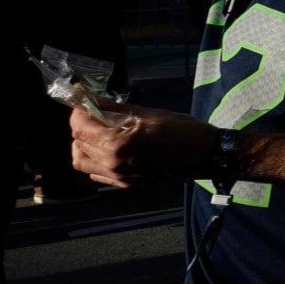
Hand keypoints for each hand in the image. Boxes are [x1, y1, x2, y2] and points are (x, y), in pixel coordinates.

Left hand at [69, 99, 219, 189]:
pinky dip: (94, 159)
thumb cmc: (183, 130)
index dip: (79, 111)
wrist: (206, 156)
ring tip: (100, 133)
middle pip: (78, 141)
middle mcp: (113, 163)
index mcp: (118, 143)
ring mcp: (118, 177)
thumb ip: (114, 108)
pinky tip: (110, 149)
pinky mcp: (126, 184)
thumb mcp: (148, 114)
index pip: (79, 126)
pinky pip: (95, 173)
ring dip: (84, 144)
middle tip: (97, 113)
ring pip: (80, 160)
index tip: (86, 101)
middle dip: (83, 125)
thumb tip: (89, 99)